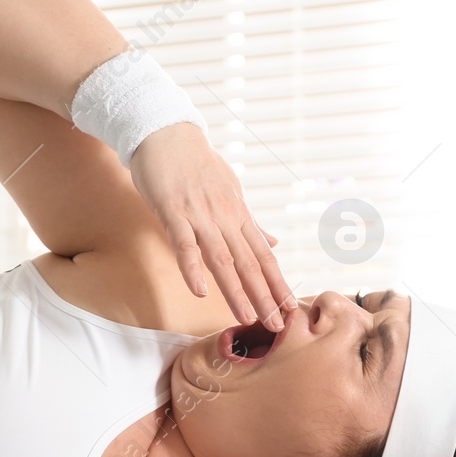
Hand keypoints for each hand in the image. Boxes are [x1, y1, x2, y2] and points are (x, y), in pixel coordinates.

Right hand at [129, 123, 294, 330]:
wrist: (166, 130)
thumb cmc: (195, 162)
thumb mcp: (230, 189)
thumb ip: (249, 221)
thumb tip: (272, 241)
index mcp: (238, 214)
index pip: (264, 255)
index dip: (278, 283)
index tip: (289, 307)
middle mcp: (225, 217)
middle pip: (249, 263)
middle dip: (264, 296)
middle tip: (277, 326)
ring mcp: (200, 215)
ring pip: (222, 259)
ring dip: (236, 290)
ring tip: (248, 318)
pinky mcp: (173, 211)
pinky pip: (184, 244)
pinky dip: (192, 268)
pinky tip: (201, 292)